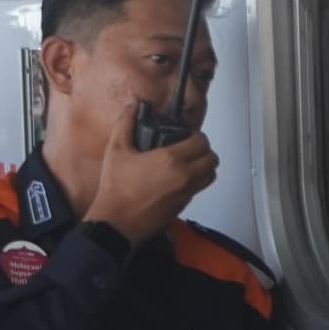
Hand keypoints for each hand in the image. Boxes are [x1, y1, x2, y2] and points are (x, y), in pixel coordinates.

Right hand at [90, 123, 217, 244]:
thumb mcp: (116, 150)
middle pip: (212, 159)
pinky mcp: (183, 206)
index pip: (202, 142)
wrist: (117, 222)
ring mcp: (186, 193)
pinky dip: (195, 182)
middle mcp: (184, 176)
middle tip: (189, 147)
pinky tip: (176, 179)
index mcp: (171, 159)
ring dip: (204, 167)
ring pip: (210, 176)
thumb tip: (132, 107)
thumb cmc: (117, 189)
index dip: (196, 135)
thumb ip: (126, 124)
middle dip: (203, 150)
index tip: (186, 135)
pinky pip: (198, 190)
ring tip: (188, 163)